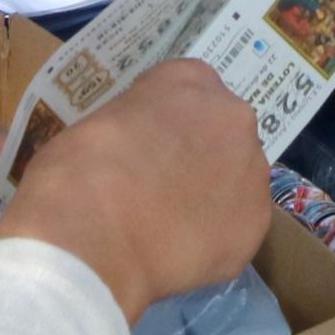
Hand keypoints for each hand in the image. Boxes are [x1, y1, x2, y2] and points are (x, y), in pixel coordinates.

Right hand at [0, 60, 271, 320]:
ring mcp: (251, 169)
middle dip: (199, 157)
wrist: (91, 233)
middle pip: (223, 134)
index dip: (167, 124)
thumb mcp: (98, 124)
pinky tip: (181, 254)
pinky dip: (215, 240)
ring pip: (237, 181)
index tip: (147, 147)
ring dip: (213, 197)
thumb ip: (136, 128)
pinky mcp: (256, 222)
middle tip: (162, 188)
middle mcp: (233, 116)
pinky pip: (237, 228)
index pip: (189, 92)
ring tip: (171, 228)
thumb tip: (138, 155)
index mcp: (190, 80)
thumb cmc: (77, 170)